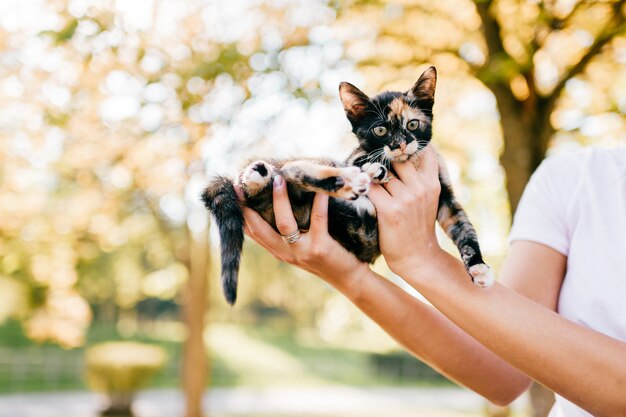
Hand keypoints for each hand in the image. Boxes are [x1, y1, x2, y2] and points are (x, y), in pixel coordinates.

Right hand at [240, 174, 368, 288]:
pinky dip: (318, 201)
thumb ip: (286, 231)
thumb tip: (277, 201)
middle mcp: (285, 253)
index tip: (235, 192)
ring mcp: (302, 251)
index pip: (251, 232)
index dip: (241, 213)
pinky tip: (319, 188)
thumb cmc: (325, 256)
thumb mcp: (299, 247)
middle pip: (258, 228)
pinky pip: (318, 218)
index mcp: (277, 251)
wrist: (348, 279)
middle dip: (249, 206)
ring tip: (278, 180)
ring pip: (284, 223)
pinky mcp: (320, 248)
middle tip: (243, 184)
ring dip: (280, 200)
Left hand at [368, 144, 442, 276]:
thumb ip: (416, 179)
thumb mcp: (425, 200)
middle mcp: (420, 188)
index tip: (393, 142)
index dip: (407, 144)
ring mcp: (405, 198)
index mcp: (431, 183)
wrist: (417, 257)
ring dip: (369, 176)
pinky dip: (362, 188)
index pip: (423, 151)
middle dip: (382, 159)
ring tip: (361, 179)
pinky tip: (357, 190)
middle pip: (396, 159)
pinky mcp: (390, 210)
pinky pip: (370, 189)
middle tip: (369, 161)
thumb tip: (397, 156)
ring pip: (380, 174)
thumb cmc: (416, 227)